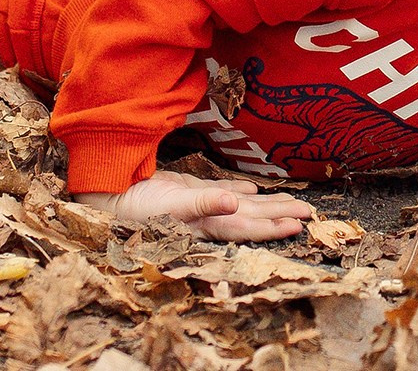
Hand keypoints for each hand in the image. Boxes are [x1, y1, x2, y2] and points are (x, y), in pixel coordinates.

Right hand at [74, 170, 313, 241]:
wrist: (107, 193)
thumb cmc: (136, 205)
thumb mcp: (170, 205)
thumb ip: (203, 204)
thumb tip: (237, 200)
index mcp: (205, 224)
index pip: (247, 227)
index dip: (272, 226)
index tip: (299, 223)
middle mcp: (207, 217)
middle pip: (250, 218)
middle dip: (279, 215)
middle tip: (310, 214)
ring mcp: (199, 205)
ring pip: (241, 206)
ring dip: (267, 204)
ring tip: (293, 204)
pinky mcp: (188, 191)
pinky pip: (220, 192)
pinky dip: (239, 191)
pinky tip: (254, 190)